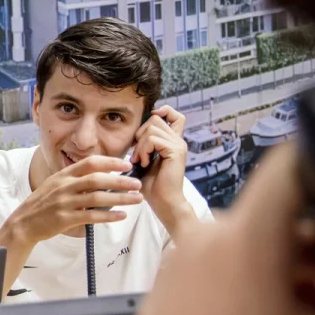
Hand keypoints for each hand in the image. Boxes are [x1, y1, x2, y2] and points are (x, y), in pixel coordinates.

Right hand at [4, 155, 143, 246]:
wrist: (23, 223)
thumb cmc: (42, 204)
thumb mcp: (54, 185)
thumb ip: (74, 179)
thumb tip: (101, 177)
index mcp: (63, 175)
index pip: (90, 163)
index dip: (110, 162)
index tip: (127, 165)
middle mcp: (64, 186)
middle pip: (97, 179)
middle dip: (120, 181)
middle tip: (137, 184)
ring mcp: (64, 202)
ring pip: (97, 198)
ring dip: (120, 198)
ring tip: (136, 199)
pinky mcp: (65, 219)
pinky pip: (92, 216)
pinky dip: (109, 216)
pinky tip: (121, 216)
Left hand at [135, 106, 191, 232]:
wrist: (163, 201)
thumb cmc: (152, 184)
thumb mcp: (145, 159)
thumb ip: (145, 144)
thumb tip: (135, 131)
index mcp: (173, 141)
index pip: (175, 115)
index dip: (162, 113)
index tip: (147, 131)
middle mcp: (178, 140)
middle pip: (155, 119)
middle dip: (140, 134)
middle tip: (138, 154)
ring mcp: (179, 145)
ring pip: (151, 129)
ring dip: (140, 145)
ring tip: (141, 160)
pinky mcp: (176, 151)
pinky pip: (152, 139)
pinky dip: (143, 150)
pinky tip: (144, 163)